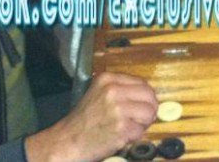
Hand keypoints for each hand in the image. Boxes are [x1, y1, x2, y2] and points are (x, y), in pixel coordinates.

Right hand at [25, 72, 157, 161]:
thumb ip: (119, 88)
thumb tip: (146, 93)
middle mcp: (113, 91)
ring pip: (149, 112)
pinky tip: (123, 135)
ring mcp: (118, 109)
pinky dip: (135, 135)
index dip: (146, 95)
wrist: (69, 139)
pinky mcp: (122, 128)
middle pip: (149, 95)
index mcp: (107, 79)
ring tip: (131, 126)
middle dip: (149, 107)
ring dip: (144, 122)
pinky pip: (141, 130)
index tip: (143, 103)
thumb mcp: (98, 92)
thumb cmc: (84, 118)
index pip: (141, 82)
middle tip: (142, 116)